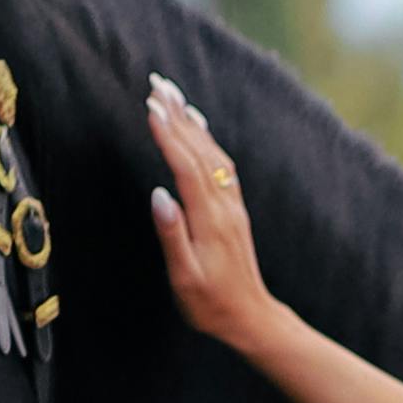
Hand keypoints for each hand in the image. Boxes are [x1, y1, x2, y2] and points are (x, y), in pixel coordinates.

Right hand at [145, 76, 280, 347]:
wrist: (251, 318)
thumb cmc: (212, 304)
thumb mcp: (185, 278)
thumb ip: (172, 235)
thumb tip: (159, 195)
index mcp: (210, 219)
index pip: (186, 167)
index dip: (169, 135)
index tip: (151, 106)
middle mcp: (225, 206)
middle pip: (200, 150)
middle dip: (178, 115)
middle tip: (156, 84)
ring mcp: (233, 206)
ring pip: (212, 152)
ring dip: (192, 121)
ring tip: (171, 94)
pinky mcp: (235, 209)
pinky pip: (221, 164)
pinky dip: (207, 139)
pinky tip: (198, 126)